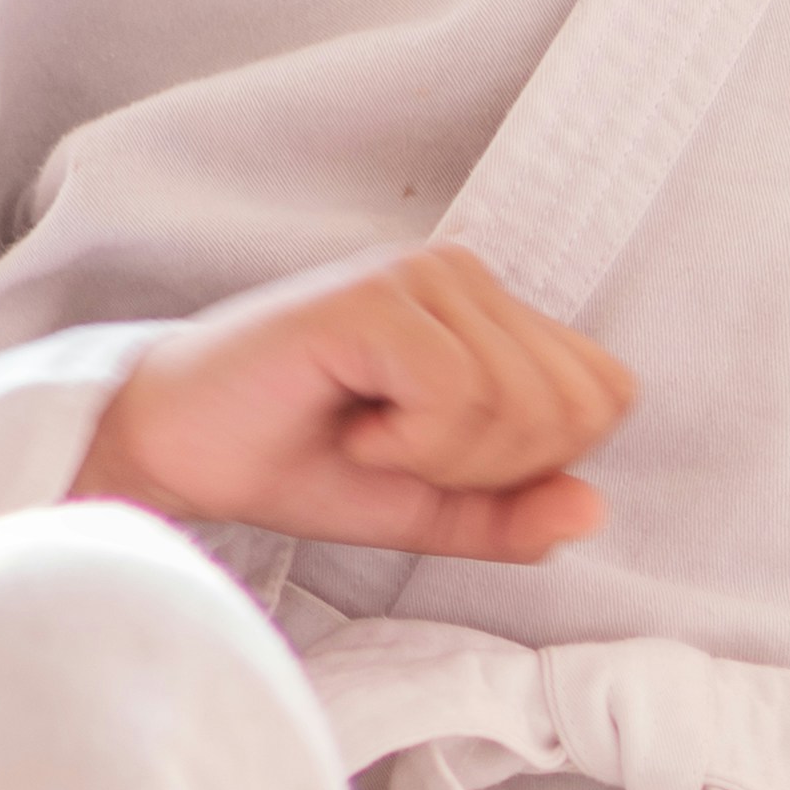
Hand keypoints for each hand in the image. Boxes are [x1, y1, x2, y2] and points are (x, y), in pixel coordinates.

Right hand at [77, 243, 632, 560]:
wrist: (182, 451)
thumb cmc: (299, 461)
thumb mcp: (432, 507)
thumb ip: (516, 514)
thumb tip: (594, 509)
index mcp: (494, 312)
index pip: (606, 394)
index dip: (537, 463)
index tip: (441, 461)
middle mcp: (467, 276)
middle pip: (574, 406)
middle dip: (492, 467)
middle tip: (399, 453)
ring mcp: (422, 277)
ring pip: (519, 403)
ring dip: (440, 457)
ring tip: (368, 435)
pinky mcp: (375, 298)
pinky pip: (458, 395)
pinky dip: (409, 443)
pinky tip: (353, 427)